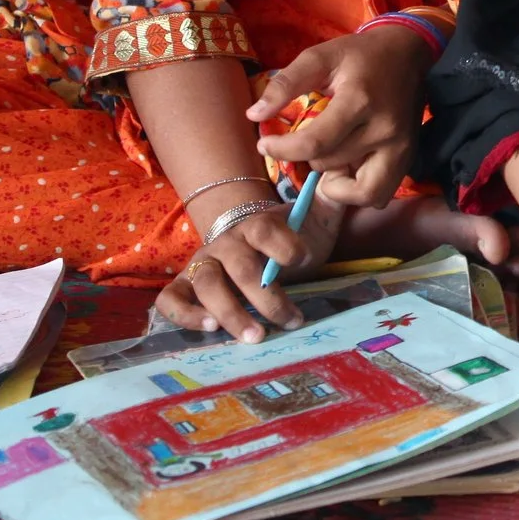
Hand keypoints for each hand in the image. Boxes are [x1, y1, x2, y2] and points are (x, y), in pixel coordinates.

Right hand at [153, 197, 339, 342]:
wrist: (251, 240)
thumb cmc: (289, 236)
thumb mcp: (313, 217)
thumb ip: (331, 200)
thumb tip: (347, 184)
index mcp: (257, 225)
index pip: (265, 229)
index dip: (284, 244)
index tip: (305, 257)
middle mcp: (226, 243)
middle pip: (239, 266)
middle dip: (265, 295)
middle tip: (289, 319)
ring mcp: (202, 264)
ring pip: (206, 284)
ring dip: (229, 312)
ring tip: (253, 335)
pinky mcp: (185, 286)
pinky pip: (171, 299)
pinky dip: (184, 314)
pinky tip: (209, 330)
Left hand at [248, 24, 434, 207]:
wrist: (408, 52)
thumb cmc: (359, 54)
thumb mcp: (319, 57)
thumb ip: (285, 84)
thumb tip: (253, 115)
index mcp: (359, 100)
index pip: (314, 143)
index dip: (282, 150)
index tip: (265, 144)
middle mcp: (384, 129)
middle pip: (330, 165)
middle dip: (307, 157)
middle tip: (303, 142)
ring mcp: (401, 147)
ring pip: (360, 191)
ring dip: (335, 182)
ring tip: (329, 160)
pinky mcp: (408, 157)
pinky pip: (380, 194)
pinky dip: (359, 191)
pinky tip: (350, 169)